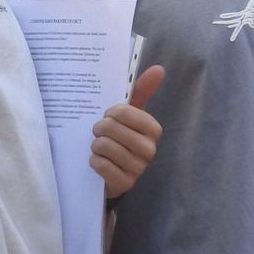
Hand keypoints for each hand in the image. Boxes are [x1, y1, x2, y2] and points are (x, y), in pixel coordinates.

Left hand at [91, 64, 163, 197]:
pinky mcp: (124, 184)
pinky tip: (98, 162)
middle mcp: (149, 150)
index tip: (108, 115)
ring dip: (95, 145)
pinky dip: (94, 161)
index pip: (123, 112)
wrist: (113, 170)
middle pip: (111, 129)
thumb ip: (142, 90)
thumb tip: (159, 68)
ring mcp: (138, 169)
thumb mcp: (131, 113)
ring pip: (104, 147)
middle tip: (99, 132)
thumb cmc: (122, 135)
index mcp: (153, 129)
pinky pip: (101, 165)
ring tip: (98, 147)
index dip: (110, 112)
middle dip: (99, 128)